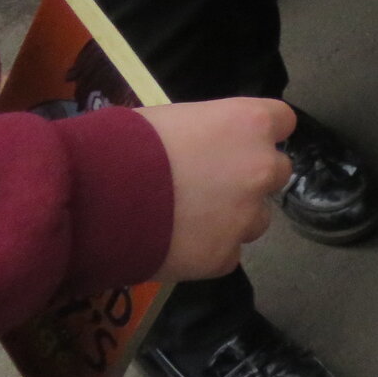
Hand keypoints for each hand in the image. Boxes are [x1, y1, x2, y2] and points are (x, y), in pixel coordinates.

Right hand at [142, 98, 296, 282]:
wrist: (94, 198)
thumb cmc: (126, 144)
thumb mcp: (174, 119)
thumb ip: (208, 133)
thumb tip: (206, 145)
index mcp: (251, 124)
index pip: (283, 122)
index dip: (259, 134)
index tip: (239, 143)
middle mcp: (262, 168)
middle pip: (275, 172)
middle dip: (250, 178)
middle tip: (210, 185)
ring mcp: (247, 216)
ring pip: (255, 219)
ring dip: (232, 219)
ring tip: (185, 220)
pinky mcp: (224, 257)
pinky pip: (226, 253)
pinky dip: (206, 251)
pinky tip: (173, 245)